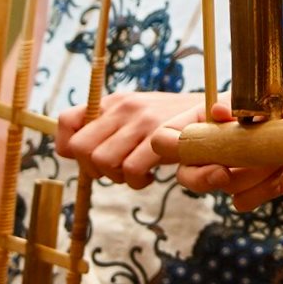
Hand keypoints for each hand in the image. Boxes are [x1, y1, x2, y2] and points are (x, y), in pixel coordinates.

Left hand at [56, 90, 198, 187]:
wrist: (216, 114)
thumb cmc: (174, 122)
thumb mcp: (139, 116)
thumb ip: (110, 127)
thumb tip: (72, 149)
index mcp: (114, 101)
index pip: (67, 120)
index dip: (67, 146)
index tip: (87, 159)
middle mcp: (124, 107)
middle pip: (79, 148)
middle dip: (93, 169)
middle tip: (116, 171)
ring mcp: (142, 120)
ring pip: (102, 161)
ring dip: (117, 177)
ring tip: (136, 174)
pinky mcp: (159, 136)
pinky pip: (131, 170)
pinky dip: (137, 182)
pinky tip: (151, 176)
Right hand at [148, 75, 282, 211]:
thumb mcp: (272, 90)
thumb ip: (243, 103)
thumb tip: (218, 111)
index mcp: (209, 117)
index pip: (169, 138)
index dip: (174, 150)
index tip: (198, 152)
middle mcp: (216, 145)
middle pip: (188, 175)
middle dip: (205, 177)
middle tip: (224, 173)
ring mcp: (235, 168)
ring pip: (226, 187)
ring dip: (256, 172)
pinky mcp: (256, 186)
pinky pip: (247, 201)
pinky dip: (271, 187)